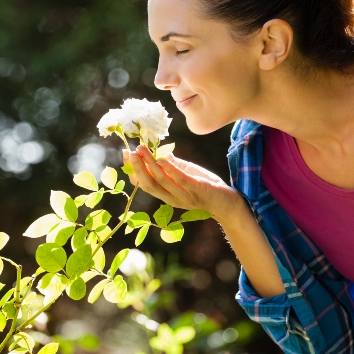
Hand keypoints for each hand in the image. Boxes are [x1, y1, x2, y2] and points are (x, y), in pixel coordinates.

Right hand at [122, 145, 242, 220]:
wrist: (228, 203)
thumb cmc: (206, 187)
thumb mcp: (186, 174)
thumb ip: (172, 166)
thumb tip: (158, 152)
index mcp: (166, 195)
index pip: (144, 184)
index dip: (133, 170)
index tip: (126, 154)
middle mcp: (171, 198)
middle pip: (148, 184)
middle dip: (137, 168)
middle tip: (130, 152)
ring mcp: (184, 196)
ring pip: (161, 181)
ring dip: (150, 165)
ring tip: (142, 150)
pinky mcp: (197, 191)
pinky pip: (180, 180)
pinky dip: (170, 170)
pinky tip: (162, 159)